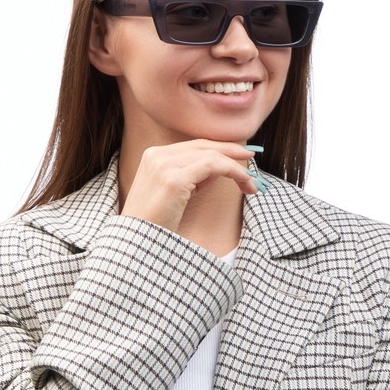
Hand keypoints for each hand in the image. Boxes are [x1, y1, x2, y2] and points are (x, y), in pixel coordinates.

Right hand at [120, 140, 262, 232]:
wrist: (137, 243)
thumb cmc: (155, 222)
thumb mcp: (174, 192)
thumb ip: (192, 176)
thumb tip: (219, 168)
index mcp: (153, 155)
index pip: (195, 145)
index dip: (220, 148)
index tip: (240, 155)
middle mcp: (157, 155)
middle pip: (204, 146)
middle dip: (232, 151)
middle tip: (252, 157)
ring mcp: (164, 165)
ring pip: (211, 155)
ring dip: (236, 167)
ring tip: (251, 183)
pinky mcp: (174, 179)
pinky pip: (212, 166)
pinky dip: (233, 172)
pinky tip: (244, 183)